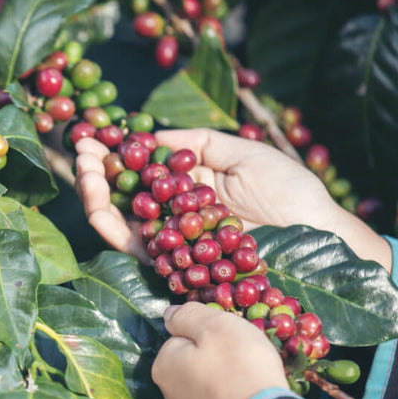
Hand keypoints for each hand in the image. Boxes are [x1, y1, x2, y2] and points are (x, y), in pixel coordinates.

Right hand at [75, 129, 391, 270]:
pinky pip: (135, 249)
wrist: (318, 239)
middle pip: (122, 193)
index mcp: (189, 185)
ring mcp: (172, 240)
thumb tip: (151, 135)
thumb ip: (198, 144)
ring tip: (84, 170)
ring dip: (94, 196)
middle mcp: (174, 213)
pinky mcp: (175, 266)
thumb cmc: (291, 193)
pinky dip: (112, 228)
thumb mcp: (244, 153)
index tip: (94, 132)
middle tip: (79, 148)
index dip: (115, 150)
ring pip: (119, 220)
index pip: (141, 166)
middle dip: (96, 169)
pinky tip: (98, 206)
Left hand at [153, 302, 287, 398]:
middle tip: (244, 361)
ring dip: (223, 383)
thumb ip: (189, 315)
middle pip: (192, 364)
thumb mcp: (215, 326)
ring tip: (249, 383)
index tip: (230, 341)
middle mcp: (167, 395)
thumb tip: (170, 314)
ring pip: (206, 387)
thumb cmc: (239, 368)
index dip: (208, 335)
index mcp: (163, 366)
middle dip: (215, 360)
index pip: (181, 338)